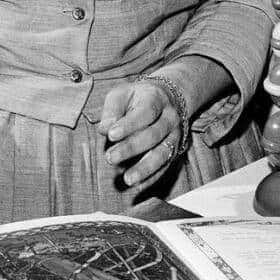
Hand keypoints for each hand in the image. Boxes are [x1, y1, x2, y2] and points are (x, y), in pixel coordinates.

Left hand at [100, 80, 183, 200]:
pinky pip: (165, 167)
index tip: (111, 135)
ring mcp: (174, 136)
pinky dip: (152, 178)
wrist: (168, 98)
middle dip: (131, 148)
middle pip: (153, 135)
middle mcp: (170, 118)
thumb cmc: (137, 98)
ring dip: (145, 168)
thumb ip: (112, 110)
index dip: (129, 125)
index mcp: (156, 99)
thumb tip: (105, 129)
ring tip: (127, 179)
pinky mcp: (174, 150)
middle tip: (110, 157)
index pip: (145, 112)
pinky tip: (138, 186)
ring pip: (163, 154)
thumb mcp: (122, 93)